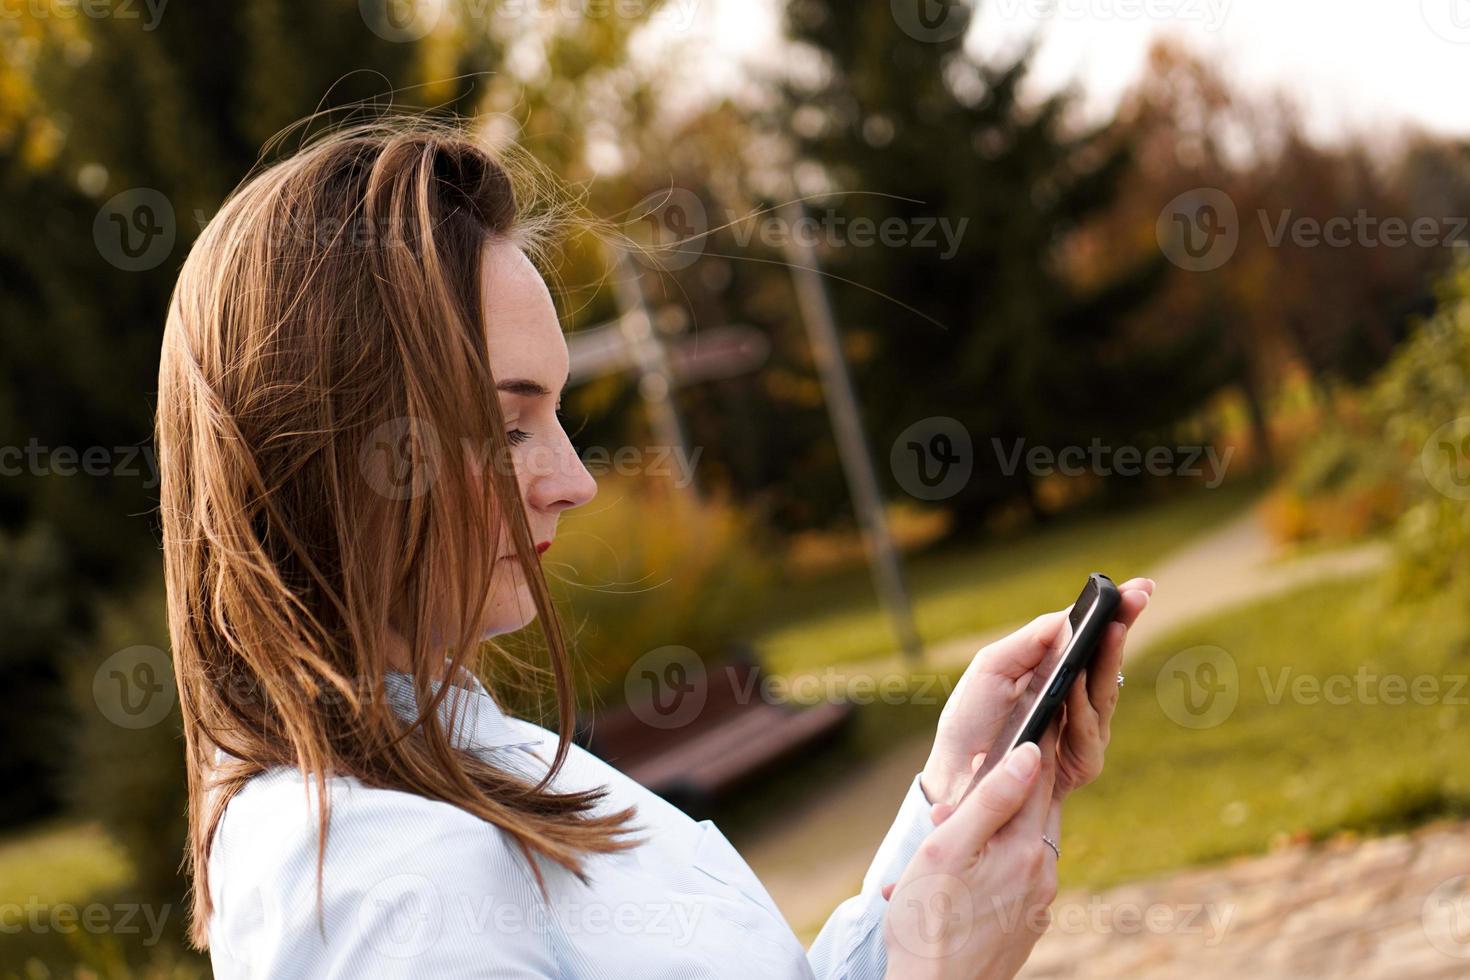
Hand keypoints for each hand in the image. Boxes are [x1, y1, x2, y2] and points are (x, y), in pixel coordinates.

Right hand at [882, 731, 1060, 979]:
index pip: (1038, 776)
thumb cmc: (928, 922)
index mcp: (1025, 849)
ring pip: (1023, 844)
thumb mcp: (948, 848)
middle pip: (1037, 808)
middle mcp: (1043, 874)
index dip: (1036, 739)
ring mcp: (1038, 903)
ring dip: (991, 830)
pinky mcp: (1026, 924)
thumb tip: (1030, 754)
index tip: (1040, 708)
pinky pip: (1014, 877)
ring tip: (944, 833)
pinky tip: (951, 877)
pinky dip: (989, 864)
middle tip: (980, 771)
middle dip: (1011, 785)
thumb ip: (991, 799)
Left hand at [920, 578, 1153, 807]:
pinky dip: (1081, 707)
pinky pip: (1088, 731)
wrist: (954, 774)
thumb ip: (1032, 642)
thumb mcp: (994, 668)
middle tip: (1138, 596)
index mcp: (1052, 671)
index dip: (1114, 613)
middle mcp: (1074, 699)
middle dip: (1123, 625)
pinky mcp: (1081, 763)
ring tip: (1111, 626)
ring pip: (1105, 692)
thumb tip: (1069, 615)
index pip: (1090, 638)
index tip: (1138, 586)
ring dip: (1108, 658)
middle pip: (1107, 660)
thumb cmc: (972, 720)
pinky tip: (1076, 683)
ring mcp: (1082, 731)